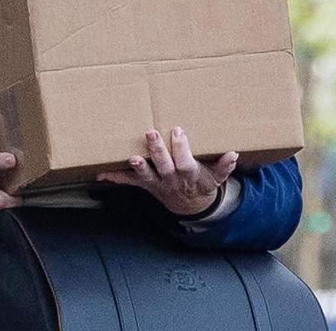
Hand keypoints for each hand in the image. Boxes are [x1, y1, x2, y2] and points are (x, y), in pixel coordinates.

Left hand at [97, 127, 237, 216]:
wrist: (190, 204)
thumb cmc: (202, 182)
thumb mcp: (217, 177)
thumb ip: (224, 167)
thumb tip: (233, 154)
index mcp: (189, 175)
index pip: (185, 162)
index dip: (182, 148)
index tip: (178, 130)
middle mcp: (171, 179)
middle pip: (164, 166)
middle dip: (157, 151)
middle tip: (151, 133)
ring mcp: (156, 183)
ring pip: (146, 175)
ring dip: (138, 166)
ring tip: (131, 157)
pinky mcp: (144, 184)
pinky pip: (128, 181)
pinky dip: (115, 177)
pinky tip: (101, 173)